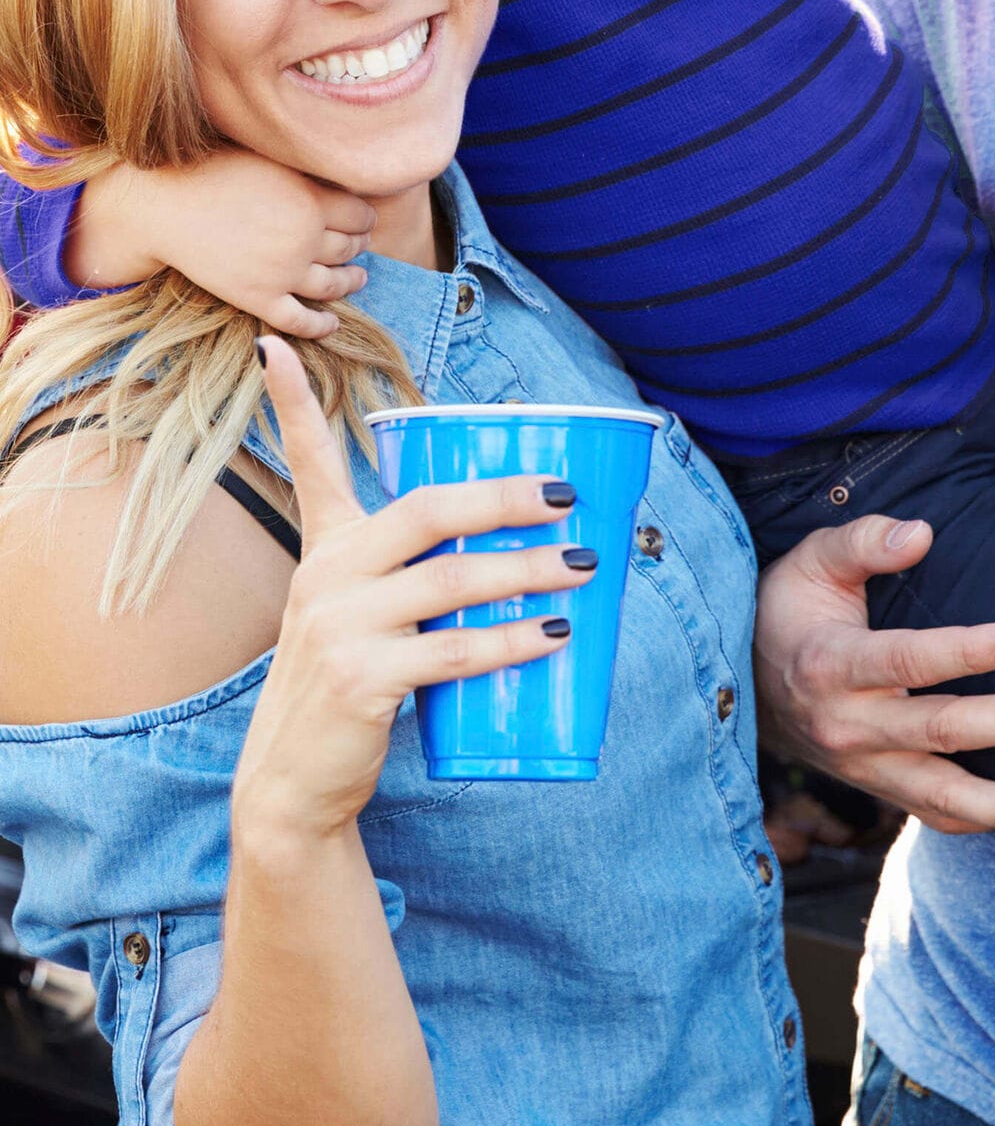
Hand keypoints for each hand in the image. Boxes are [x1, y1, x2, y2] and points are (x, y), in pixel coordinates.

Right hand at [71, 149, 376, 339]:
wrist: (165, 204)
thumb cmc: (213, 171)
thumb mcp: (271, 162)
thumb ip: (306, 177)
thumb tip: (336, 177)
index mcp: (311, 200)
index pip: (360, 215)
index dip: (365, 219)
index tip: (363, 220)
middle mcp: (304, 239)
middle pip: (350, 247)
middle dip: (358, 246)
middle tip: (360, 245)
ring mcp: (283, 272)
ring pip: (334, 284)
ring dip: (351, 282)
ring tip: (358, 278)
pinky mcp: (259, 299)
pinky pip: (301, 320)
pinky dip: (322, 326)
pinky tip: (333, 324)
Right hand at [234, 337, 593, 840]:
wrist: (295, 782)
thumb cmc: (348, 686)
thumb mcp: (358, 613)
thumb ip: (414, 573)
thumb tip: (521, 544)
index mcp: (327, 547)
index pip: (308, 460)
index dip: (291, 401)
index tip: (280, 343)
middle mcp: (326, 574)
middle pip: (426, 511)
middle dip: (502, 497)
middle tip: (565, 494)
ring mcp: (339, 626)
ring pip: (452, 581)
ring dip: (528, 570)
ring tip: (583, 566)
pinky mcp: (361, 679)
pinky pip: (452, 650)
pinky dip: (511, 640)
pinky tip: (554, 634)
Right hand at [753, 512, 994, 836]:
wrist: (745, 681)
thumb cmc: (791, 608)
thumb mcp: (813, 560)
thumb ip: (864, 541)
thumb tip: (921, 533)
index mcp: (830, 663)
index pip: (908, 660)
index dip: (968, 651)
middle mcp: (847, 724)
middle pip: (940, 730)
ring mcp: (862, 766)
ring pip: (941, 794)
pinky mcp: (877, 787)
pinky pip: (934, 814)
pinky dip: (983, 824)